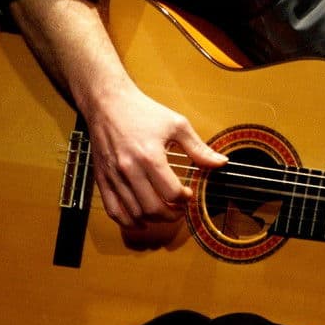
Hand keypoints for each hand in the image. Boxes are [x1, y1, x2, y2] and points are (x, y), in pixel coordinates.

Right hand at [86, 82, 226, 227]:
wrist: (108, 102)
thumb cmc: (143, 111)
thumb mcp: (176, 124)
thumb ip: (198, 148)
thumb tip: (221, 162)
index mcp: (150, 156)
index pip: (171, 192)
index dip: (184, 199)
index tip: (188, 194)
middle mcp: (130, 169)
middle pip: (153, 208)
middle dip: (171, 214)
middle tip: (179, 210)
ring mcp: (114, 176)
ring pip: (134, 212)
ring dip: (153, 219)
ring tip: (164, 213)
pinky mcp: (102, 178)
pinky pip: (113, 210)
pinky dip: (127, 221)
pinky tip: (140, 221)